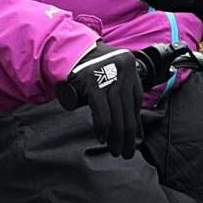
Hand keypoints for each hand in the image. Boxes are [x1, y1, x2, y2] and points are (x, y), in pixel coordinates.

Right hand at [58, 40, 142, 158]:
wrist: (67, 51)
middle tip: (126, 152)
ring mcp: (108, 75)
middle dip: (127, 135)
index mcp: (129, 67)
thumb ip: (120, 88)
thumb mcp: (111, 70)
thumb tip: (131, 121)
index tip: (133, 138)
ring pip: (117, 113)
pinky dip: (103, 128)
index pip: (136, 100)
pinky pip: (102, 111)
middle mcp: (122, 69)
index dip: (135, 121)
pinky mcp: (92, 82)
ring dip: (116, 136)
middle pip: (128, 109)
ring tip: (115, 150)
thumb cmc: (89, 65)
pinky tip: (102, 138)